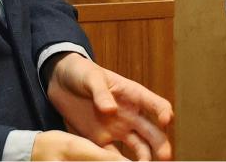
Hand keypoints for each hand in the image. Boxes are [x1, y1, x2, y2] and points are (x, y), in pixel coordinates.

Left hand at [47, 53, 173, 160]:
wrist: (60, 82)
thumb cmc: (81, 73)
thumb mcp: (91, 77)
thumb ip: (100, 92)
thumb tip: (110, 110)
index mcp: (132, 95)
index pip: (155, 103)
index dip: (163, 112)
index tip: (165, 120)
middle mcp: (130, 115)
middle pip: (151, 131)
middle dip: (160, 144)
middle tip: (165, 156)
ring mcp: (117, 129)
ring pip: (139, 147)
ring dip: (145, 157)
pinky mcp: (101, 140)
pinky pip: (113, 155)